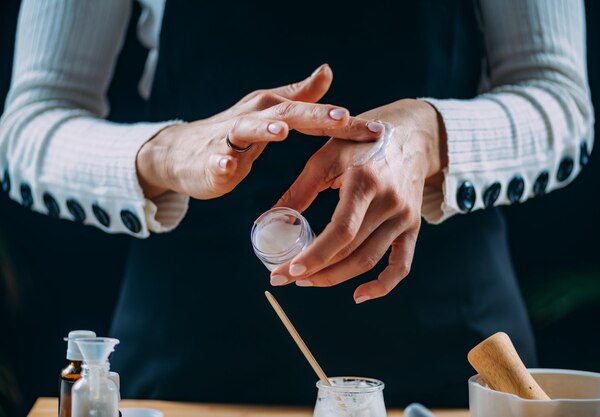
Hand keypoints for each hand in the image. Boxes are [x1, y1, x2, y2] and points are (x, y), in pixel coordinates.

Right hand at [137, 64, 384, 198]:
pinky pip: (215, 163)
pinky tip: (228, 167)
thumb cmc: (232, 132)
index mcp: (270, 110)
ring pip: (246, 131)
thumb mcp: (268, 111)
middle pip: (285, 113)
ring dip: (265, 130)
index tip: (375, 129)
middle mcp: (252, 119)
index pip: (311, 113)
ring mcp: (227, 140)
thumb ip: (298, 95)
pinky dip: (221, 164)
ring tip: (282, 131)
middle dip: (314, 115)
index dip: (342, 121)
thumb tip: (327, 71)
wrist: (182, 151)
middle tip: (341, 118)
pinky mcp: (209, 162)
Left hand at [270, 99, 446, 302]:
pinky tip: (358, 295)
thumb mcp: (327, 156)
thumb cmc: (361, 142)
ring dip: (336, 277)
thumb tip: (270, 219)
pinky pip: (401, 265)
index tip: (288, 271)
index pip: (341, 231)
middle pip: (352, 251)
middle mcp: (390, 202)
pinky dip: (382, 286)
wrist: (411, 135)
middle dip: (316, 270)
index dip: (315, 255)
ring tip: (308, 280)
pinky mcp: (413, 226)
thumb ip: (300, 190)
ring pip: (369, 261)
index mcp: (366, 181)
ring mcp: (405, 217)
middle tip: (286, 277)